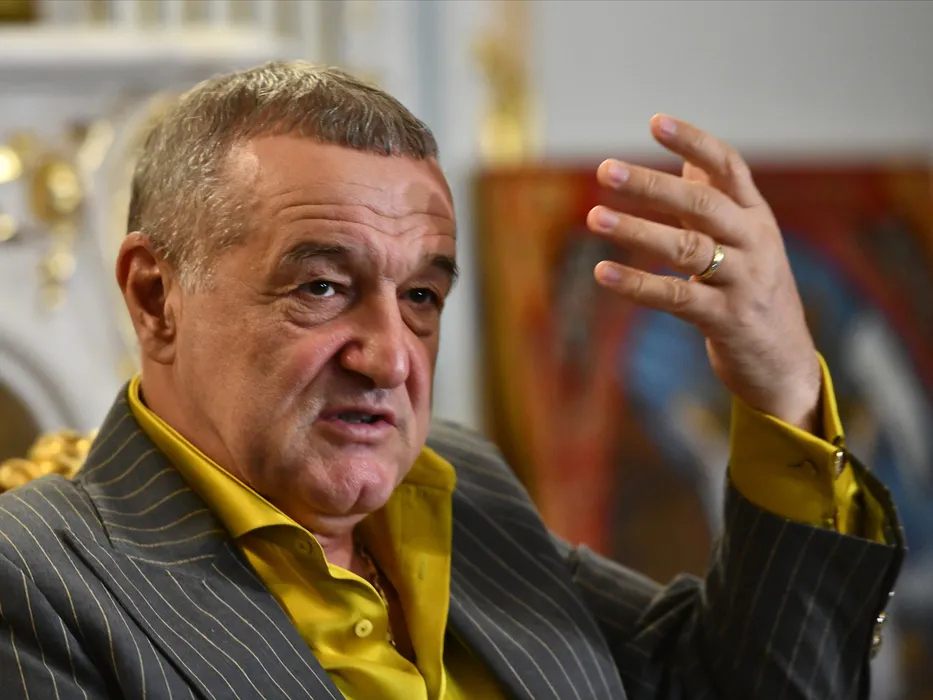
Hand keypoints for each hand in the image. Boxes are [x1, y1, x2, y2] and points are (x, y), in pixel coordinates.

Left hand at [586, 114, 821, 432]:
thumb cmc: (754, 291)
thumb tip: (689, 156)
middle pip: (702, 204)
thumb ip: (718, 200)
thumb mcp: (745, 241)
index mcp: (756, 217)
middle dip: (651, 185)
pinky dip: (637, 284)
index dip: (694, 141)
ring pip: (686, 249)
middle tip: (605, 170)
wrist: (785, 362)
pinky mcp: (725, 319)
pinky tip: (602, 273)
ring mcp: (743, 281)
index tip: (655, 121)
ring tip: (594, 217)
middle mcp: (755, 242)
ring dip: (637, 231)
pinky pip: (676, 296)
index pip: (729, 167)